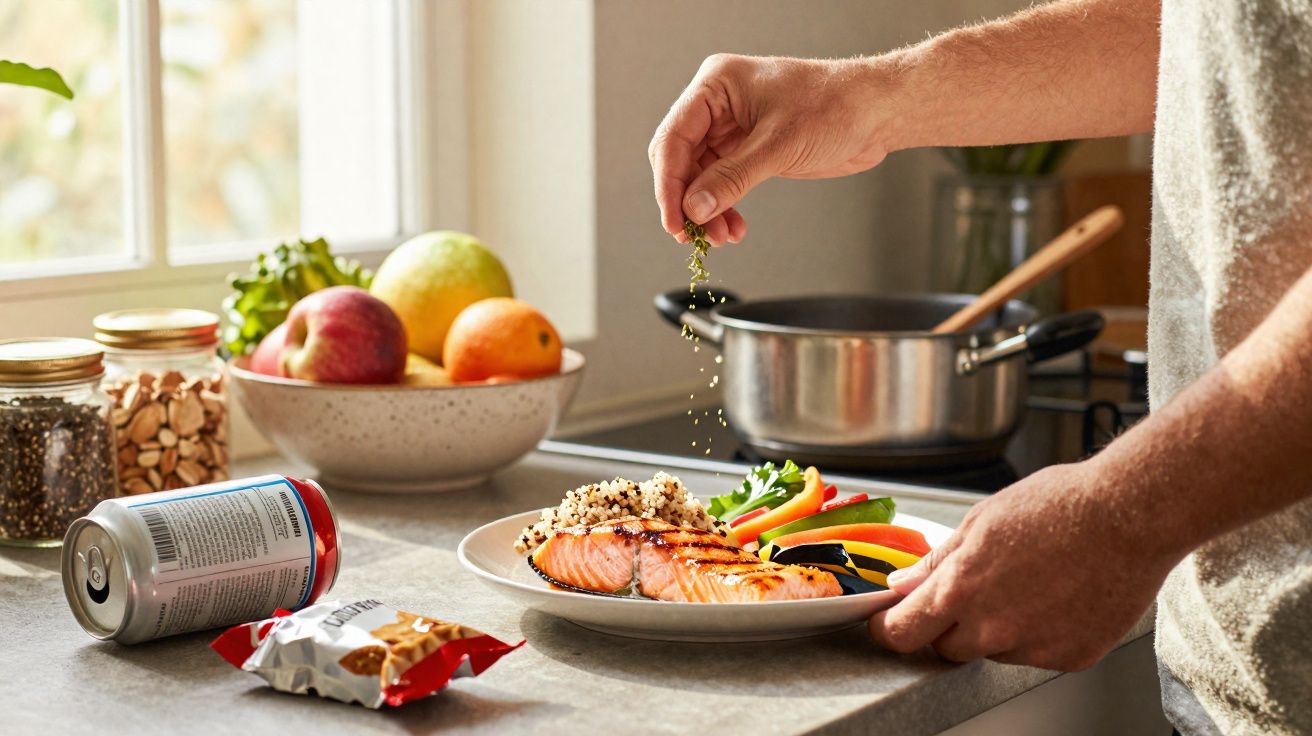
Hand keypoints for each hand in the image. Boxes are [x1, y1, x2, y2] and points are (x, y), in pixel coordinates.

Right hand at [648, 54, 891, 244]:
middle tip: (693, 235)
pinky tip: (732, 227)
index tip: (674, 220)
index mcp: (716, 85)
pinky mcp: (749, 149)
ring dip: (707, 210)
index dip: (668, 184)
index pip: (673, 138)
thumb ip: (732, 178)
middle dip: (687, 201)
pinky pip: (723, 183)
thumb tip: (694, 208)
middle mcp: (718, 105)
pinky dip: (724, 207)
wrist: (876, 112)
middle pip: (681, 160)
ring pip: (701, 177)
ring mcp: (733, 128)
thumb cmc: (835, 106)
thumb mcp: (779, 144)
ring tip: (718, 236)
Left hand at [868, 461, 1181, 670]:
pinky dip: (1039, 632)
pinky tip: (1058, 596)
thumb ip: (937, 562)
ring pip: (993, 650)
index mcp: (962, 589)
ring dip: (998, 628)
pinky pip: (1036, 653)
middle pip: (946, 648)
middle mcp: (993, 628)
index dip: (889, 629)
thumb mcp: (980, 521)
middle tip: (976, 590)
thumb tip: (903, 585)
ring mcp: (1033, 647)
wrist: (1130, 517)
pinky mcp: (1069, 657)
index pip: (902, 633)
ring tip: (1031, 582)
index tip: (888, 622)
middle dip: (948, 625)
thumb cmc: (1060, 507)